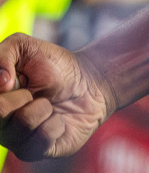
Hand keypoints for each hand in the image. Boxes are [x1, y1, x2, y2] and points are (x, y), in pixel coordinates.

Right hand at [0, 34, 113, 159]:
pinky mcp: (35, 151)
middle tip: (34, 91)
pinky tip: (58, 120)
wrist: (89, 82)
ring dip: (43, 107)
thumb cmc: (52, 65)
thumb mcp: (24, 47)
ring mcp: (14, 139)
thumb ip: (3, 55)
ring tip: (48, 104)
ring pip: (22, 125)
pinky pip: (42, 139)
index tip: (14, 79)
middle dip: (23, 95)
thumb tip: (1, 84)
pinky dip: (56, 123)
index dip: (5, 85)